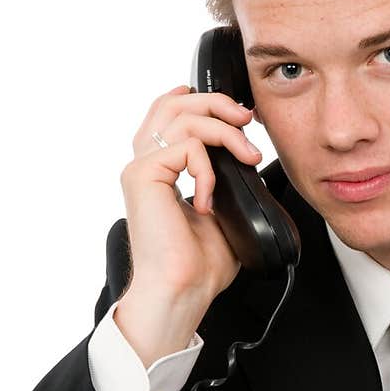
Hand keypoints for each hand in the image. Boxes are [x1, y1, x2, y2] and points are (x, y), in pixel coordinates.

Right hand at [114, 85, 263, 363]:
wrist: (183, 290)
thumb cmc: (199, 264)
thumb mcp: (223, 208)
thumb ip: (226, 175)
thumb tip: (247, 152)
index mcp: (160, 169)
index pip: (170, 111)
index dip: (202, 99)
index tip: (239, 114)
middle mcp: (146, 164)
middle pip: (174, 103)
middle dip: (218, 103)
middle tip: (247, 121)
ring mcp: (141, 168)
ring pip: (183, 117)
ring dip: (226, 132)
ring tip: (248, 157)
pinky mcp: (143, 176)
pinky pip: (186, 148)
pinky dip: (209, 169)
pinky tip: (208, 201)